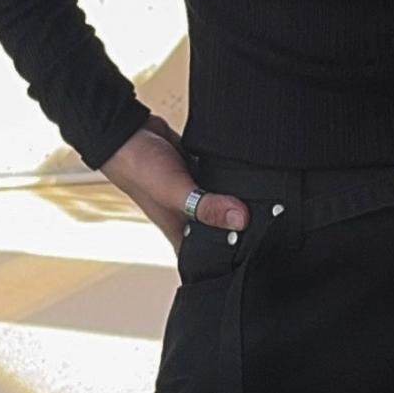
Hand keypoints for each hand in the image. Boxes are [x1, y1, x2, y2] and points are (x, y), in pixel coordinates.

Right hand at [99, 110, 252, 260]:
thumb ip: (206, 207)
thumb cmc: (138, 169)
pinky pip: (220, 181)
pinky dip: (230, 179)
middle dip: (239, 227)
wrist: (129, 131)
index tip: (253, 255)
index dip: (226, 260)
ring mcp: (194, 195)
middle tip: (264, 225)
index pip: (206, 258)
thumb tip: (240, 219)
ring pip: (222, 204)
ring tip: (262, 202)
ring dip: (236, 201)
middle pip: (221, 230)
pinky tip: (246, 178)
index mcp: (180, 233)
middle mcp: (187, 217)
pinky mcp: (198, 173)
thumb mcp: (175, 191)